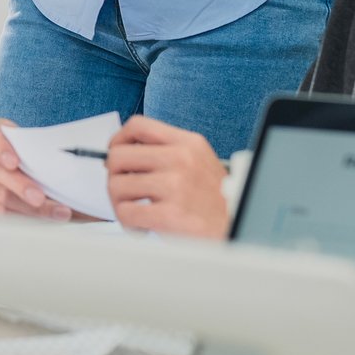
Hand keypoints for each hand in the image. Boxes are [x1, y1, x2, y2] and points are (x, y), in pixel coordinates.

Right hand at [0, 119, 80, 220]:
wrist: (18, 166)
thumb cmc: (29, 155)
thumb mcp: (34, 147)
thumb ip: (43, 154)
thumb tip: (70, 167)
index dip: (1, 149)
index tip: (15, 163)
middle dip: (19, 186)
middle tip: (39, 197)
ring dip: (26, 206)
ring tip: (52, 212)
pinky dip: (12, 217)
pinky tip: (30, 220)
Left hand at [104, 115, 231, 238]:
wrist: (240, 229)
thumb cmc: (215, 200)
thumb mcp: (199, 161)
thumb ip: (167, 152)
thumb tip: (123, 153)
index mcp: (188, 143)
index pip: (138, 126)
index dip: (117, 139)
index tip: (115, 154)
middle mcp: (181, 159)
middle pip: (118, 156)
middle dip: (114, 176)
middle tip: (124, 191)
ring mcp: (176, 186)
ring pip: (117, 185)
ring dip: (120, 204)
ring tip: (136, 213)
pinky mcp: (170, 214)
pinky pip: (126, 213)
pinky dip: (128, 224)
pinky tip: (143, 227)